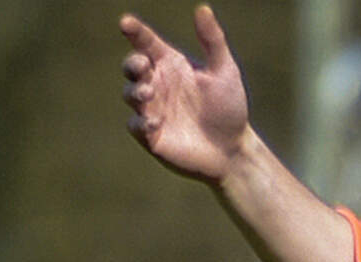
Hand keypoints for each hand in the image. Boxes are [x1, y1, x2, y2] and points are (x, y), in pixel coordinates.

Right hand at [122, 8, 252, 184]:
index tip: (127, 22)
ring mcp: (151, 108)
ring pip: (130, 94)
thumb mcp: (225, 71)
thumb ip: (213, 41)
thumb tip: (203, 8)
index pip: (146, 43)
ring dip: (136, 92)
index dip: (135, 31)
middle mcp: (156, 84)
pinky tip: (155, 122)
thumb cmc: (228, 107)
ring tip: (149, 94)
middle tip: (143, 65)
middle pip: (132, 67)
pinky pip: (136, 125)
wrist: (233, 148)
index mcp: (170, 64)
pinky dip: (141, 122)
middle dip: (132, 64)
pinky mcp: (151, 134)